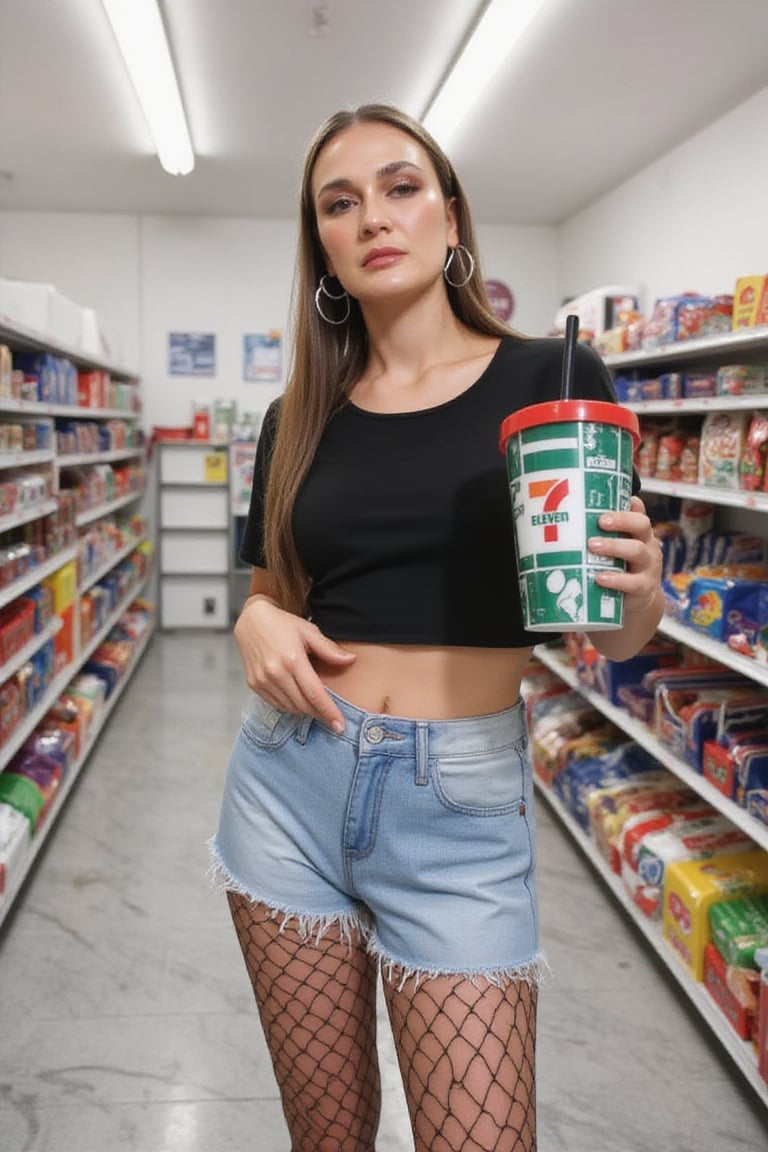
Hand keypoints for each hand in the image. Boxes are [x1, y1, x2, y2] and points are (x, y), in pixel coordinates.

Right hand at [233, 596, 355, 732]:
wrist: (251, 621)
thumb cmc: (282, 624)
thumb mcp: (309, 632)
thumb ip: (329, 650)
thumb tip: (351, 660)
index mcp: (292, 660)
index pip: (315, 694)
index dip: (329, 712)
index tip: (340, 726)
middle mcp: (275, 673)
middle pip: (303, 705)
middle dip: (319, 715)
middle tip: (332, 719)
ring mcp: (262, 680)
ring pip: (289, 708)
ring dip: (305, 712)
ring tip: (317, 709)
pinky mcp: (254, 684)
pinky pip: (276, 704)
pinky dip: (290, 707)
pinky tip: (299, 702)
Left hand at [587, 495, 662, 615]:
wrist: (635, 602)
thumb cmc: (616, 568)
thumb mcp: (611, 550)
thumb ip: (593, 536)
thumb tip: (552, 523)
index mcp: (637, 532)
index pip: (637, 510)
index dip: (629, 503)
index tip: (611, 499)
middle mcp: (646, 544)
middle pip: (641, 524)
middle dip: (621, 520)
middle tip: (600, 521)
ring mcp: (648, 566)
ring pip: (637, 551)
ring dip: (614, 546)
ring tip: (593, 546)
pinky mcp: (644, 588)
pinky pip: (633, 582)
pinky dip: (616, 580)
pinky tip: (600, 578)